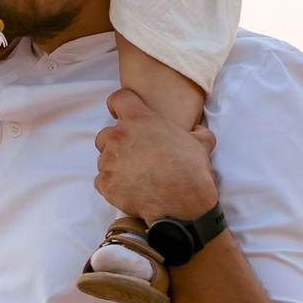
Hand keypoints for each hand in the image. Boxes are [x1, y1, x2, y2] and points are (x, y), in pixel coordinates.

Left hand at [94, 88, 218, 221]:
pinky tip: (128, 190)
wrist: (181, 202)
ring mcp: (109, 160)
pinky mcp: (105, 183)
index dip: (119, 106)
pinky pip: (101, 181)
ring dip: (115, 165)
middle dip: (116, 143)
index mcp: (139, 120)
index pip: (118, 99)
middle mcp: (119, 136)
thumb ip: (197, 132)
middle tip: (133, 155)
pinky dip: (111, 185)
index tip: (121, 114)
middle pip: (105, 134)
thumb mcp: (201, 143)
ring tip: (133, 176)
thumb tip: (198, 131)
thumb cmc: (190, 169)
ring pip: (103, 158)